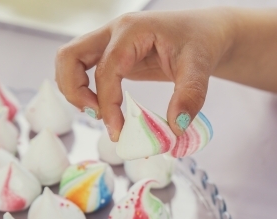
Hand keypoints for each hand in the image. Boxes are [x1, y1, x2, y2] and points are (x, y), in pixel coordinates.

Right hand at [56, 8, 233, 140]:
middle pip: (70, 56)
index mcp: (133, 31)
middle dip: (74, 90)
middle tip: (96, 116)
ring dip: (75, 89)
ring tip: (99, 114)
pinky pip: (86, 70)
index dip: (107, 103)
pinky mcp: (114, 56)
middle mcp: (115, 33)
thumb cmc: (201, 41)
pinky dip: (86, 89)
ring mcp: (111, 43)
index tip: (117, 130)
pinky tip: (105, 108)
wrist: (206, 32)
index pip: (106, 68)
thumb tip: (175, 128)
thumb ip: (190, 96)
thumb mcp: (200, 67)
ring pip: (71, 61)